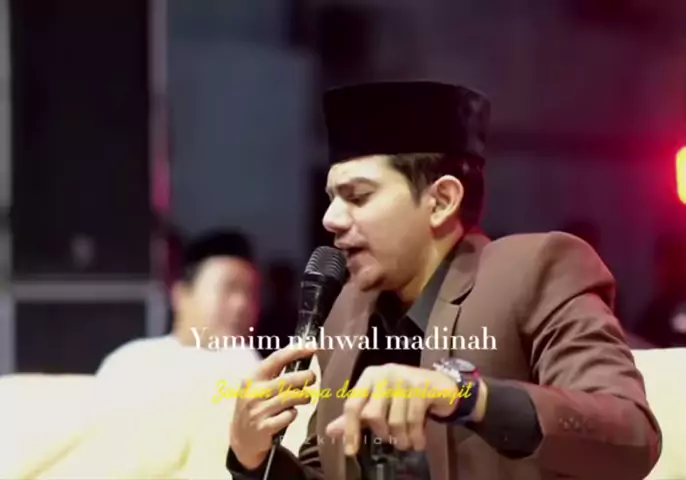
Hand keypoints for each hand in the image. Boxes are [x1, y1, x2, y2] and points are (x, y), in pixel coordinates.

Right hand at [230, 345, 316, 468]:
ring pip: (291, 398)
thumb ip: (275, 373)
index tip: (312, 347)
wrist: (241, 439)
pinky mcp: (264, 428)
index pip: (277, 359)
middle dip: (305, 376)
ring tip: (305, 397)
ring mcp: (258, 411)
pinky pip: (289, 416)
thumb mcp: (257, 386)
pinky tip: (290, 414)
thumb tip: (302, 354)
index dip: (296, 351)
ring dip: (303, 396)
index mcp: (252, 378)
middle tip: (312, 377)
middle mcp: (254, 393)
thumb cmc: (255, 406)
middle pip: (287, 380)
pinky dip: (293, 414)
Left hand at [325, 363, 461, 455]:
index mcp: (370, 376)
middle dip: (382, 433)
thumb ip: (356, 417)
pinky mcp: (422, 387)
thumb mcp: (380, 404)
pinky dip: (416, 437)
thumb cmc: (406, 396)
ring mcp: (404, 379)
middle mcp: (385, 374)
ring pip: (395, 421)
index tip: (350, 451)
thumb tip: (331, 431)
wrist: (442, 386)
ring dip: (402, 439)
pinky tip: (419, 441)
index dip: (350, 429)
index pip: (353, 404)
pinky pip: (413, 421)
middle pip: (372, 415)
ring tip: (407, 443)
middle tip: (391, 439)